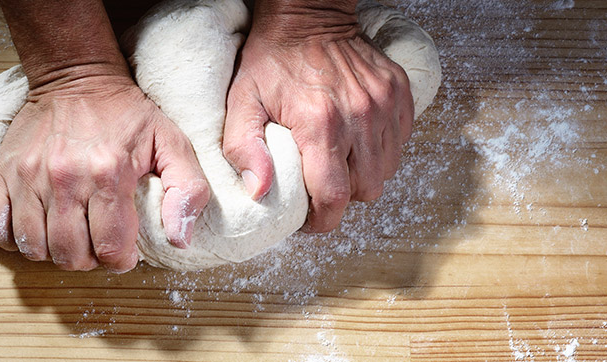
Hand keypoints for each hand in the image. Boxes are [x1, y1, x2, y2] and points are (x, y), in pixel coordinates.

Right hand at [0, 73, 209, 271]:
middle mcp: (65, 177)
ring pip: (34, 247)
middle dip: (89, 260)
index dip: (120, 261)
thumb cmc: (127, 114)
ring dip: (54, 253)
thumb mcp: (173, 143)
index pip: (110, 248)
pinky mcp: (2, 172)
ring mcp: (28, 176)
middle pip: (70, 255)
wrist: (77, 77)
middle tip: (97, 244)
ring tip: (70, 236)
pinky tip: (36, 229)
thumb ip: (188, 191)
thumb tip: (180, 241)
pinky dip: (14, 240)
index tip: (124, 253)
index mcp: (109, 172)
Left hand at [223, 1, 413, 232]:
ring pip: (385, 171)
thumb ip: (244, 148)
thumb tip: (258, 191)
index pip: (334, 197)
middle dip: (341, 198)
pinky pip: (399, 144)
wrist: (308, 15)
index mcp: (320, 124)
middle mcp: (360, 117)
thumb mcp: (242, 101)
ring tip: (337, 164)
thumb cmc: (271, 59)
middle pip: (364, 190)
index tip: (309, 219)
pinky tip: (356, 142)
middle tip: (320, 186)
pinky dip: (379, 153)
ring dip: (362, 177)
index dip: (322, 220)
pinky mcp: (400, 94)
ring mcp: (385, 105)